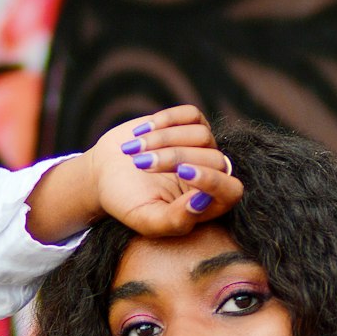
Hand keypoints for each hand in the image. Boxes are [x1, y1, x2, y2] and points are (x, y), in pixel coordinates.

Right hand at [25, 105, 241, 243]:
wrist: (105, 173)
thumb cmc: (127, 202)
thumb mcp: (147, 220)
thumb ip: (176, 220)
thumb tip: (203, 201)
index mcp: (207, 205)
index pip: (231, 191)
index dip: (212, 180)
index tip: (183, 173)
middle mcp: (211, 175)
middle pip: (213, 159)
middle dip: (175, 159)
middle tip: (141, 164)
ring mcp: (203, 147)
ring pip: (202, 134)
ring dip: (164, 140)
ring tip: (134, 151)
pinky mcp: (190, 124)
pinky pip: (191, 114)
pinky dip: (166, 120)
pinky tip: (142, 132)